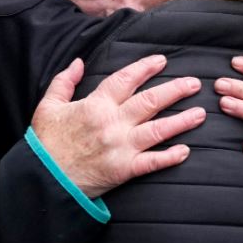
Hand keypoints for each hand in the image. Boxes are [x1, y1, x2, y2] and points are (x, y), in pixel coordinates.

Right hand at [31, 55, 204, 198]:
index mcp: (95, 105)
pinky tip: (186, 151)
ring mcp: (120, 147)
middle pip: (150, 101)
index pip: (126, 80)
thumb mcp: (47, 107)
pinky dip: (170, 157)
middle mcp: (112, 123)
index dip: (145, 68)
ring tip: (201, 114)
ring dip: (182, 121)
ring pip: (158, 130)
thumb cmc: (45, 144)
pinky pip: (152, 163)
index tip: (162, 61)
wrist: (42, 181)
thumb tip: (78, 62)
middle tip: (195, 83)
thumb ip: (63, 82)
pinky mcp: (123, 170)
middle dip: (175, 90)